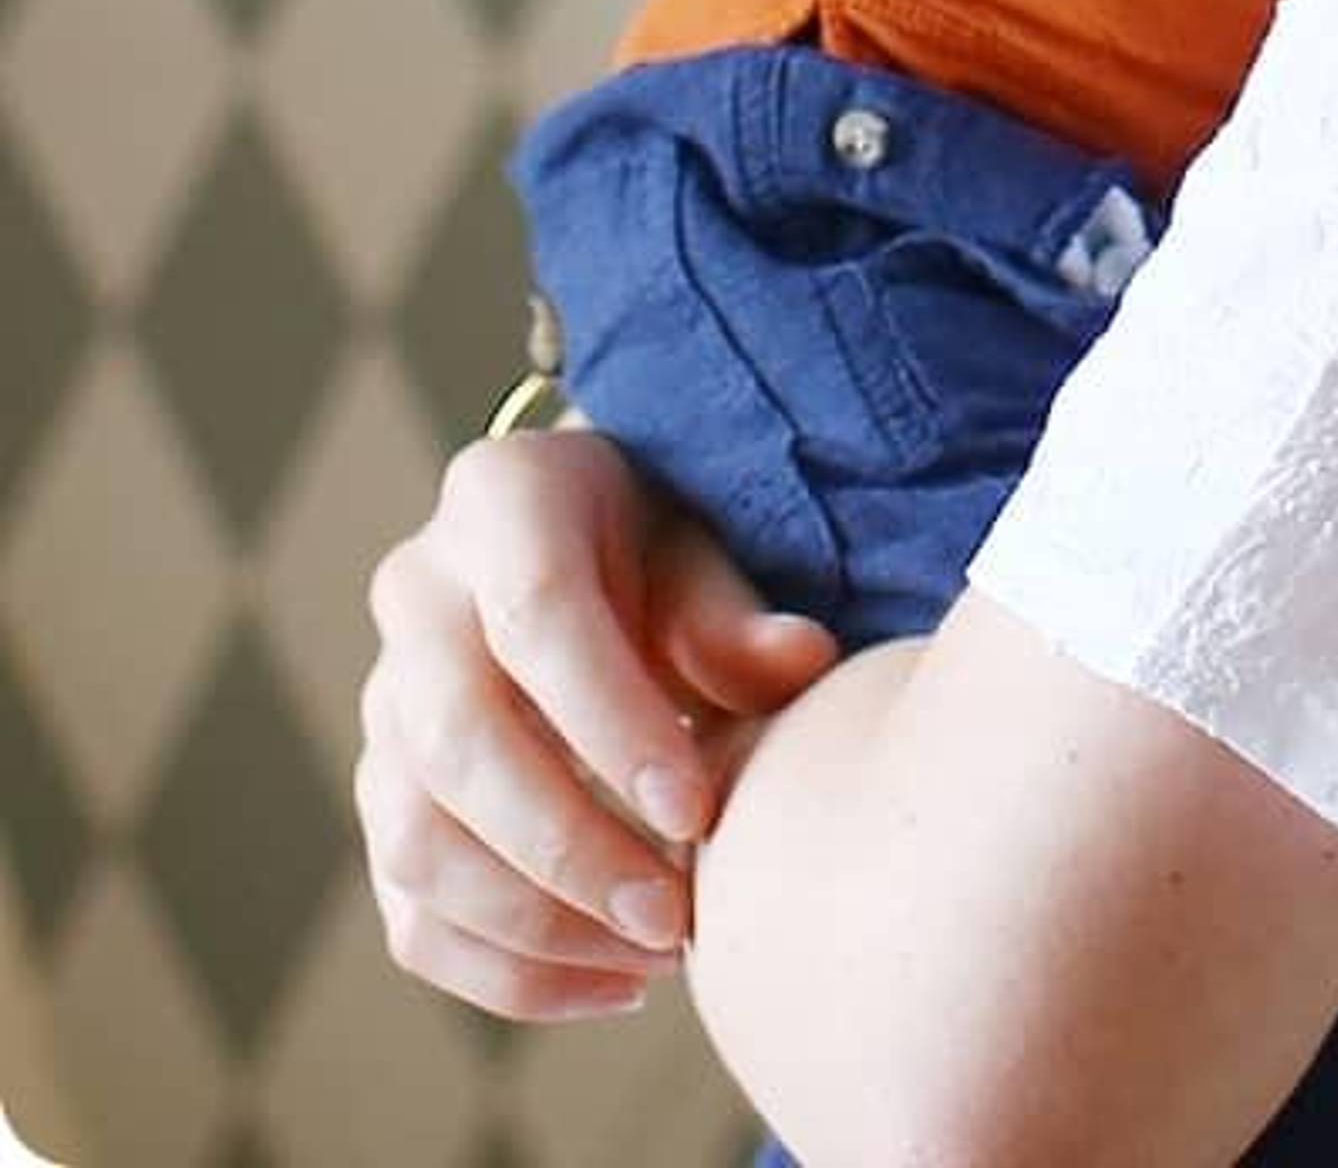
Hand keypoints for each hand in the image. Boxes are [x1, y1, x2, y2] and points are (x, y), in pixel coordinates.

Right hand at [357, 424, 837, 1022]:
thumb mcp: (701, 548)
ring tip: (655, 957)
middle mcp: (416, 599)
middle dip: (568, 848)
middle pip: (459, 742)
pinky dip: (502, 973)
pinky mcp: (382, 799)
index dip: (612, 723)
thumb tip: (804, 663)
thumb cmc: (655, 550)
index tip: (696, 812)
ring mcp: (381, 706)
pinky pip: (410, 912)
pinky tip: (609, 988)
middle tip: (674, 916)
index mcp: (501, 501)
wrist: (576, 553)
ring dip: (534, 926)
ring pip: (417, 842)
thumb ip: (737, 616)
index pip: (537, 617)